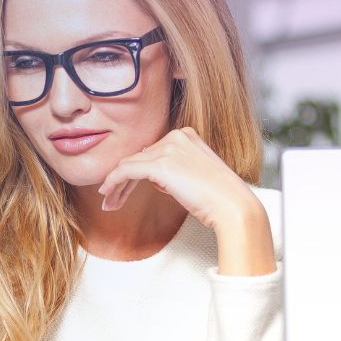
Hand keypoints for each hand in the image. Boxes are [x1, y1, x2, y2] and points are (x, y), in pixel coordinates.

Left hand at [95, 126, 258, 232]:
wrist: (233, 206)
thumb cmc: (219, 197)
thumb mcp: (197, 175)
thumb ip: (176, 170)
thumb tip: (155, 178)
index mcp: (187, 135)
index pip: (151, 152)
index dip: (136, 172)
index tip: (126, 190)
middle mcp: (176, 136)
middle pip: (138, 157)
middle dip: (123, 180)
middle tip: (112, 199)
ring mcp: (167, 148)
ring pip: (129, 164)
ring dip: (115, 184)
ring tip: (109, 203)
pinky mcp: (159, 164)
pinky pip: (126, 171)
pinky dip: (113, 182)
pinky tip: (107, 195)